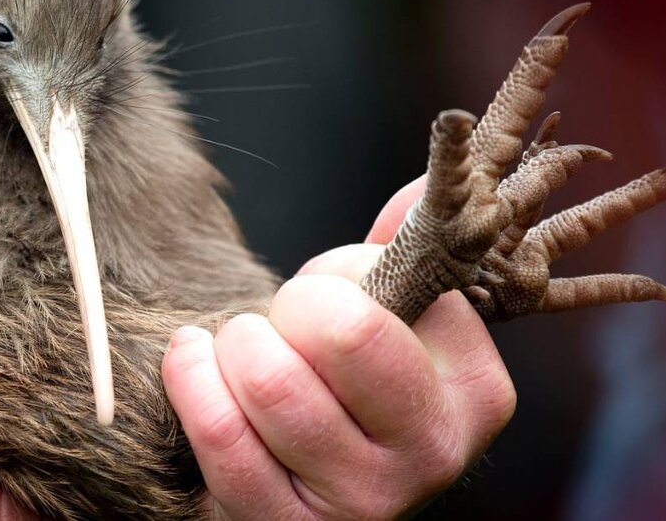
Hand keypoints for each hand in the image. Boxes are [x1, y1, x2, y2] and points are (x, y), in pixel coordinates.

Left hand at [161, 177, 516, 518]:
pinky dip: (191, 380)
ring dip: (234, 345)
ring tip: (240, 348)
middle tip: (280, 322)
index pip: (386, 294)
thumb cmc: (349, 376)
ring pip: (271, 383)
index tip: (330, 298)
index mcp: (475, 388)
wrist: (314, 477)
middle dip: (287, 308)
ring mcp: (364, 501)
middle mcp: (432, 452)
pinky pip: (222, 436)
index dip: (332, 281)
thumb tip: (434, 177)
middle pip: (338, 333)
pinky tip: (193, 362)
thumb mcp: (396, 311)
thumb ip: (408, 246)